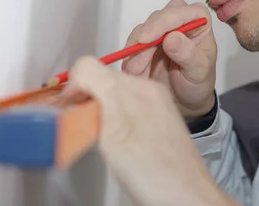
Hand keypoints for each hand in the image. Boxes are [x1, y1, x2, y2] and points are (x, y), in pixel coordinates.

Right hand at [62, 57, 237, 205]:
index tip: (69, 110)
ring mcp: (155, 102)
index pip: (89, 67)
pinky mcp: (158, 117)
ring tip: (99, 135)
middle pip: (101, 77)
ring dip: (98, 108)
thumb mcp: (117, 134)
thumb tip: (79, 73)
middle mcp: (149, 90)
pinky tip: (117, 140)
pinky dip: (113, 117)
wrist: (189, 196)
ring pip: (112, 92)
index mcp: (139, 88)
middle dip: (84, 98)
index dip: (71, 88)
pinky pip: (126, 105)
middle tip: (80, 125)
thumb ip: (100, 95)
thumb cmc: (157, 175)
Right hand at [122, 0, 216, 119]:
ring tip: (137, 74)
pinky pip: (133, 43)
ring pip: (142, 31)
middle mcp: (180, 19)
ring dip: (136, 52)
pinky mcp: (147, 40)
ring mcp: (162, 29)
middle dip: (145, 41)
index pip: (180, 12)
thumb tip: (172, 38)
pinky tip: (134, 73)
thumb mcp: (199, 72)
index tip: (146, 39)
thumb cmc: (198, 82)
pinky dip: (131, 58)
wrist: (186, 99)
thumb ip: (188, 54)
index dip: (162, 23)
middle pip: (158, 19)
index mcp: (199, 20)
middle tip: (137, 65)